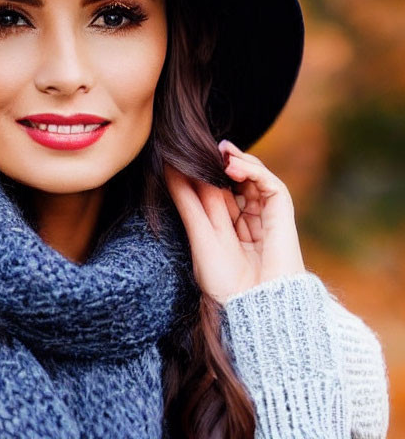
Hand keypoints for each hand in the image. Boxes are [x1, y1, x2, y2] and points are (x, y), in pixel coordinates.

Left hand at [164, 139, 304, 303]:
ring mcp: (266, 216)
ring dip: (238, 161)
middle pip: (235, 180)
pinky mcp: (282, 216)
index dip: (206, 171)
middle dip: (222, 161)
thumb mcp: (198, 231)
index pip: (217, 189)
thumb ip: (187, 200)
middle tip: (206, 145)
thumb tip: (169, 168)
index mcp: (227, 225)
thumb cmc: (222, 278)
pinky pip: (271, 185)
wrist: (252, 305)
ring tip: (220, 153)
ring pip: (254, 178)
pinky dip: (254, 171)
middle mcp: (247, 219)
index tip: (189, 153)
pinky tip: (233, 167)